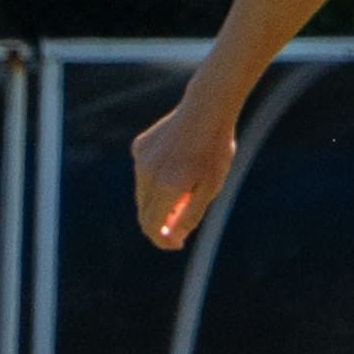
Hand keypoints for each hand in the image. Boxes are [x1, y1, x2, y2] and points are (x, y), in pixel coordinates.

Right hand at [131, 94, 236, 250]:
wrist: (206, 109)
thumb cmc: (214, 150)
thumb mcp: (211, 187)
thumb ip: (189, 215)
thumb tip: (172, 237)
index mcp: (167, 186)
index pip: (152, 226)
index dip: (162, 240)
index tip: (176, 245)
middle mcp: (148, 174)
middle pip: (144, 213)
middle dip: (160, 224)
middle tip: (181, 226)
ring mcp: (141, 159)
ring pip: (143, 194)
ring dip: (159, 201)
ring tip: (186, 190)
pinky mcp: (139, 148)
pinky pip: (144, 174)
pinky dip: (156, 180)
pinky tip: (176, 167)